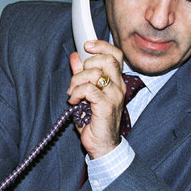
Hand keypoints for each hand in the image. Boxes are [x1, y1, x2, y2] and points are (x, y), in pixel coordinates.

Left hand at [67, 40, 125, 158]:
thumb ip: (81, 74)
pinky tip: (73, 102)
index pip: (115, 54)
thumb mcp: (85, 93)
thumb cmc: (94, 121)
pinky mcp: (107, 105)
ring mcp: (114, 95)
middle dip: (86, 64)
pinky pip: (89, 89)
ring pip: (95, 73)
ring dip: (77, 81)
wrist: (102, 145)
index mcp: (116, 81)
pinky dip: (76, 93)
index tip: (86, 46)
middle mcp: (119, 86)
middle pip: (107, 59)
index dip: (101, 45)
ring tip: (72, 93)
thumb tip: (75, 56)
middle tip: (77, 79)